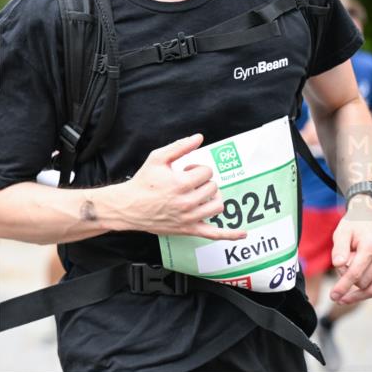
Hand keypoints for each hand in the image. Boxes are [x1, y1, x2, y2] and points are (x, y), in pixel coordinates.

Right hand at [121, 134, 246, 240]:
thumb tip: (199, 137)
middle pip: (213, 188)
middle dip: (203, 182)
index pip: (207, 172)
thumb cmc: (142, 182)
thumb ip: (179, 147)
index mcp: (181, 183)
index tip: (185, 171)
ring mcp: (190, 217)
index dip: (197, 169)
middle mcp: (187, 201)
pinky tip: (242, 232)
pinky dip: (230, 234)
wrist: (129, 206)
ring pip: (217, 206)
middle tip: (188, 183)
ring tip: (200, 196)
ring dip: (212, 198)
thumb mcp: (157, 158)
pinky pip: (213, 234)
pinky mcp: (188, 229)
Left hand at [328, 195, 371, 324]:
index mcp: (371, 247)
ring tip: (342, 298)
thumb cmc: (354, 225)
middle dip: (348, 284)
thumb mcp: (341, 232)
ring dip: (359, 296)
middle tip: (336, 281)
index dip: (343, 286)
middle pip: (364, 282)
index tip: (333, 295)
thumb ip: (339, 248)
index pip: (356, 273)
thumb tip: (339, 264)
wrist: (371, 217)